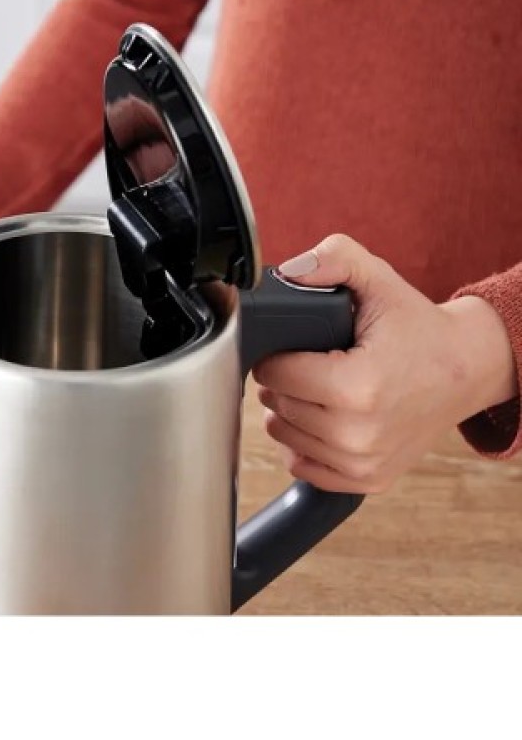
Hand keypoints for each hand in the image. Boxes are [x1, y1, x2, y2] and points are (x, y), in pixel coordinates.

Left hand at [254, 234, 517, 494]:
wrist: (466, 370)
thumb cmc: (417, 327)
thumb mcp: (378, 280)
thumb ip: (333, 259)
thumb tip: (291, 271)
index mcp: (357, 387)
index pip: (273, 373)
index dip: (274, 354)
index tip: (294, 346)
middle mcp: (359, 433)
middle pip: (276, 404)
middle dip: (282, 379)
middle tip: (308, 363)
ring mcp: (363, 462)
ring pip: (283, 434)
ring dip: (288, 411)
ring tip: (316, 387)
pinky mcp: (366, 480)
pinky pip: (303, 466)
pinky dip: (304, 442)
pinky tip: (322, 417)